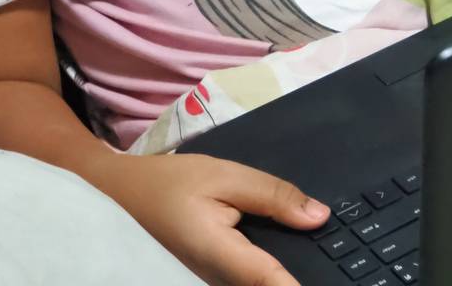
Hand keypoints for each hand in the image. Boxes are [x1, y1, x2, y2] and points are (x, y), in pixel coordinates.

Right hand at [84, 150, 329, 285]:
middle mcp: (215, 282)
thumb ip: (272, 195)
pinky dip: (262, 270)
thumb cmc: (168, 184)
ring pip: (255, 283)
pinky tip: (278, 254)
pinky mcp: (208, 282)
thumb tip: (319, 216)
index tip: (335, 282)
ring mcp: (209, 284)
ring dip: (277, 271)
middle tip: (323, 249)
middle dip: (293, 272)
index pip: (272, 284)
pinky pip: (244, 280)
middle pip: (267, 284)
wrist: (117, 198)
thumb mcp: (223, 176)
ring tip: (302, 244)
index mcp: (220, 256)